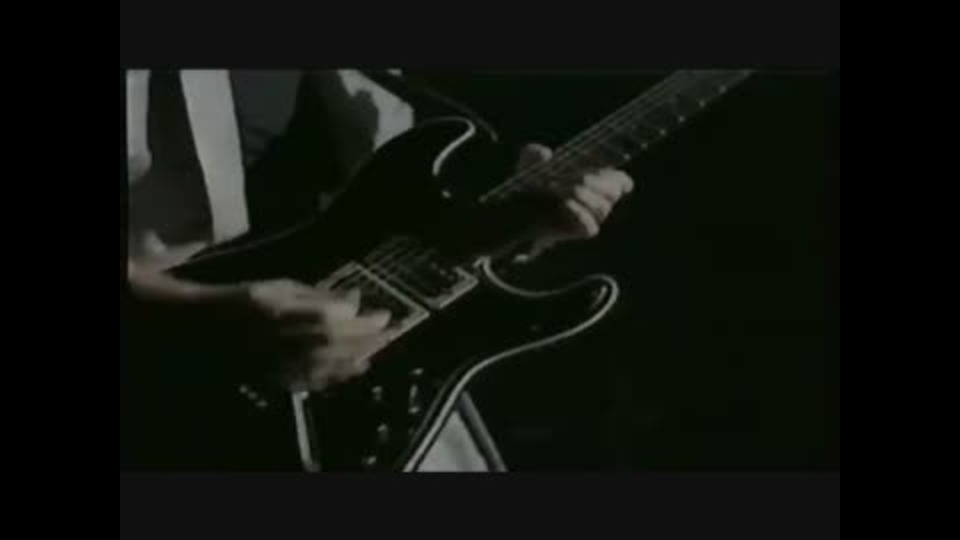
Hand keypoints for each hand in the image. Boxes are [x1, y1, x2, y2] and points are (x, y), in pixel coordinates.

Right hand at [240, 280, 391, 390]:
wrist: (209, 328)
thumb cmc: (247, 298)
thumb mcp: (285, 286)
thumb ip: (322, 296)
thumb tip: (355, 299)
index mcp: (304, 316)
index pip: (349, 320)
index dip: (371, 318)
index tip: (386, 313)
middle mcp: (304, 344)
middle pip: (351, 344)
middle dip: (376, 337)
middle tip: (393, 330)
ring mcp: (296, 366)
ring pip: (342, 363)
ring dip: (366, 354)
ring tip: (381, 345)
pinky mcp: (288, 380)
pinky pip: (324, 380)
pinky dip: (345, 373)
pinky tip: (359, 367)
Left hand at [515, 143, 634, 259]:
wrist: (517, 215)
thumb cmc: (529, 187)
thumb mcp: (528, 167)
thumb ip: (533, 154)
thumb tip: (543, 153)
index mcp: (593, 181)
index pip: (620, 181)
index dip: (618, 177)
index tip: (604, 169)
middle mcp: (595, 201)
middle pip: (613, 192)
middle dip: (596, 181)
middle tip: (577, 177)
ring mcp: (588, 217)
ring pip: (603, 207)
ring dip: (584, 194)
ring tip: (563, 189)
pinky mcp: (579, 232)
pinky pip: (591, 227)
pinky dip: (580, 213)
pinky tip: (565, 203)